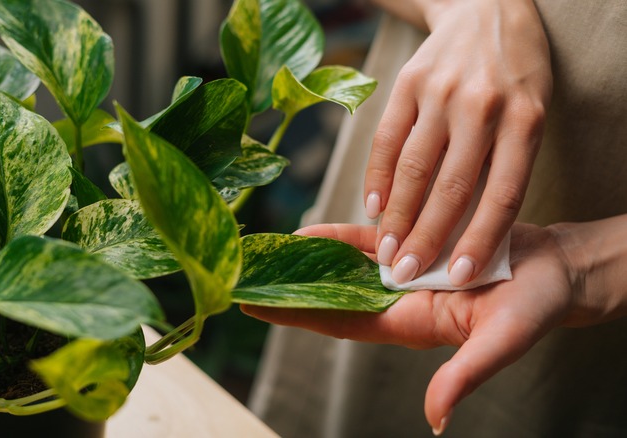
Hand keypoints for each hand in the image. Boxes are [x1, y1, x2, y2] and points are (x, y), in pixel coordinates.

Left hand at [242, 220, 626, 433]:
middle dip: (286, 289)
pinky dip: (336, 237)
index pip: (337, 322)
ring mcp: (401, 274)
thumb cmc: (535, 307)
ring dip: (303, 261)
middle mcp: (395, 301)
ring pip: (340, 268)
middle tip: (241, 276)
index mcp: (407, 324)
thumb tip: (436, 418)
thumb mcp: (503, 340)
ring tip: (263, 252)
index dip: (294, 316)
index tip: (251, 307)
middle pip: (328, 297)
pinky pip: (364, 242)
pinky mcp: (412, 246)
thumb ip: (467, 374)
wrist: (556, 270)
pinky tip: (307, 230)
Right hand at [364, 0, 551, 285]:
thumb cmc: (516, 77)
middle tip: (404, 274)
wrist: (489, 10)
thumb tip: (468, 231)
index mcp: (525, 120)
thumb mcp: (529, 116)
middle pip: (450, 188)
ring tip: (384, 250)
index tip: (457, 277)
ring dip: (396, 216)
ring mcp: (441, 92)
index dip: (479, 240)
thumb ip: (501, 166)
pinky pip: (386, 139)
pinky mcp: (407, 82)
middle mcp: (482, 106)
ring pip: (413, 168)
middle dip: (425, 238)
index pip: (501, 195)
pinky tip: (372, 206)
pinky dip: (377, 176)